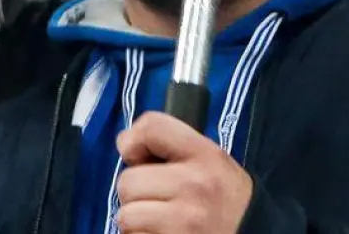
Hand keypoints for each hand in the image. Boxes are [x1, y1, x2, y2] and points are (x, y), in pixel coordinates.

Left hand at [114, 112, 253, 233]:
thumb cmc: (223, 208)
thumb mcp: (212, 169)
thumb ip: (174, 151)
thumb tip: (125, 142)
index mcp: (209, 158)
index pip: (151, 126)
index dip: (135, 141)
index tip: (141, 158)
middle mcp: (198, 185)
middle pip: (128, 179)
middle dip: (138, 194)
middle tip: (164, 204)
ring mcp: (186, 219)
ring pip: (125, 213)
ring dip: (138, 221)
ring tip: (165, 223)